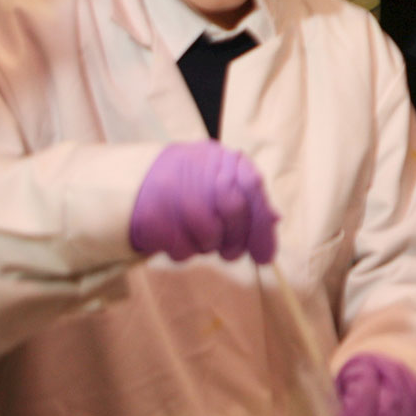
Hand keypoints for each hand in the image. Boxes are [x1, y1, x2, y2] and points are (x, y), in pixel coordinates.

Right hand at [129, 141, 277, 263]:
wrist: (139, 184)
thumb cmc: (193, 187)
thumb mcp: (224, 183)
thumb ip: (251, 200)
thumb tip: (275, 219)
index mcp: (223, 159)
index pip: (252, 184)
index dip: (262, 224)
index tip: (266, 256)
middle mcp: (200, 167)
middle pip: (234, 209)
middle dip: (237, 240)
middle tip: (231, 253)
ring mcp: (174, 190)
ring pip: (208, 234)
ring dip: (208, 246)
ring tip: (200, 238)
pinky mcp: (153, 216)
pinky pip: (182, 248)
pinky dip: (185, 251)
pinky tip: (180, 238)